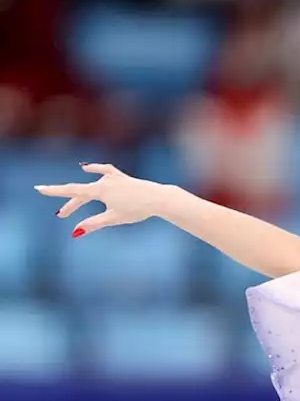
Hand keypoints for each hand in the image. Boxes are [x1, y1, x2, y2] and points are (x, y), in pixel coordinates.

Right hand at [35, 163, 166, 236]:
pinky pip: (105, 171)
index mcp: (100, 190)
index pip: (72, 191)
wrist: (159, 198)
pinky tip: (86, 168)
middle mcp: (105, 181)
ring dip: (83, 194)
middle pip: (82, 192)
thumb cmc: (138, 209)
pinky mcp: (122, 177)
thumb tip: (75, 233)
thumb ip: (93, 224)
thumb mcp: (114, 218)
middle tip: (61, 215)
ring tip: (74, 201)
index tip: (38, 188)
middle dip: (71, 204)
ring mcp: (114, 178)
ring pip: (92, 185)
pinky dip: (95, 169)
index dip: (55, 191)